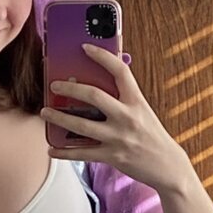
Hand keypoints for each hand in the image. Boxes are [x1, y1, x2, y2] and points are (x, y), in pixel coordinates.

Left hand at [40, 43, 190, 193]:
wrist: (167, 165)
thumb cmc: (151, 135)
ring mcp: (118, 137)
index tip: (85, 47)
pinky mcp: (112, 156)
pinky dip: (64, 152)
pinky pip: (82, 154)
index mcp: (136, 101)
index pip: (120, 71)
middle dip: (70, 88)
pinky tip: (51, 149)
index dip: (102, 56)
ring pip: (81, 126)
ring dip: (59, 118)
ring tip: (45, 112)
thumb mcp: (142, 111)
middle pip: (94, 96)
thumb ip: (124, 99)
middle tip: (54, 85)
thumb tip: (97, 87)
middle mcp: (127, 117)